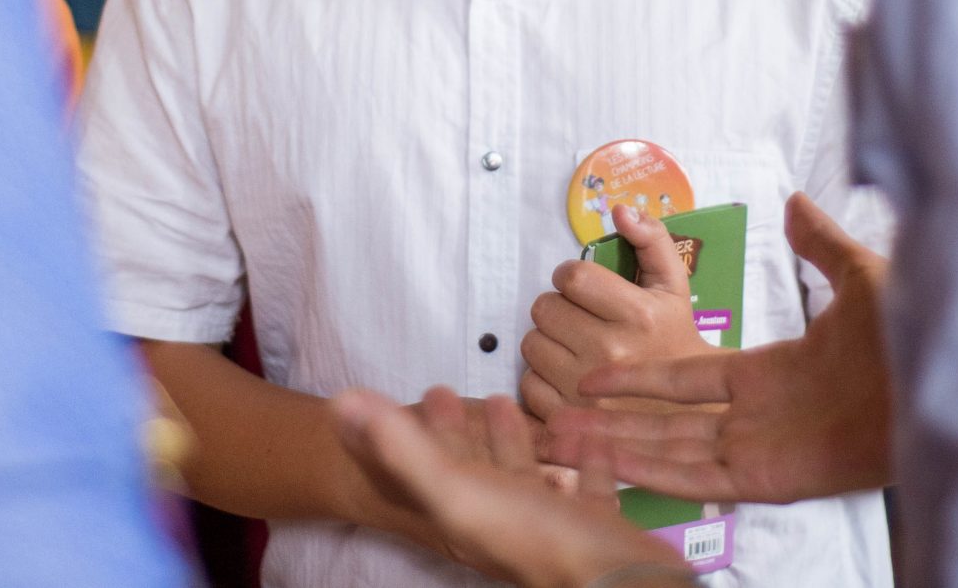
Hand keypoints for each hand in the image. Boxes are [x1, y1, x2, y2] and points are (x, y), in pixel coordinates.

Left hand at [332, 386, 685, 587]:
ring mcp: (548, 526)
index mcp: (465, 512)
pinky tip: (588, 441)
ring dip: (510, 441)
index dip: (402, 433)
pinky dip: (581, 463)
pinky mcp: (591, 527)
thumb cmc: (534, 536)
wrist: (615, 581)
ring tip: (503, 402)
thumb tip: (342, 405)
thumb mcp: (458, 490)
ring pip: (520, 478)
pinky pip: (582, 490)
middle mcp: (502, 521)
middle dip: (454, 431)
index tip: (384, 397)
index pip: (421, 469)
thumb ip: (403, 450)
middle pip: (467, 470)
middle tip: (444, 389)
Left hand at [522, 204, 715, 421]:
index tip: (580, 286)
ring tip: (576, 347)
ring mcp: (586, 391)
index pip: (571, 278)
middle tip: (580, 318)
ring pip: (530, 344)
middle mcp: (610, 353)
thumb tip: (620, 210)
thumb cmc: (674, 340)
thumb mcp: (674, 286)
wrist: (688, 412)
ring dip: (547, 341)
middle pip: (544, 309)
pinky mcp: (568, 418)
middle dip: (558, 308)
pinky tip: (568, 377)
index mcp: (637, 316)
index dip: (569, 276)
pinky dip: (542, 378)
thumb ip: (652, 239)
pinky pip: (527, 383)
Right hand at [552, 193, 892, 504]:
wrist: (951, 369)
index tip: (593, 378)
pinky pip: (701, 476)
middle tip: (553, 420)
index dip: (641, 379)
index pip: (690, 379)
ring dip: (615, 446)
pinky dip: (654, 471)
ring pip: (671, 450)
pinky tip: (612, 462)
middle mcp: (763, 417)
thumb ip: (820, 243)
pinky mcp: (774, 478)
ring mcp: (766, 449)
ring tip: (560, 439)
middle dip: (610, 423)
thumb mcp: (859, 274)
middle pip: (667, 423)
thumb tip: (796, 203)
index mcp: (777, 373)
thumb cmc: (916, 328)